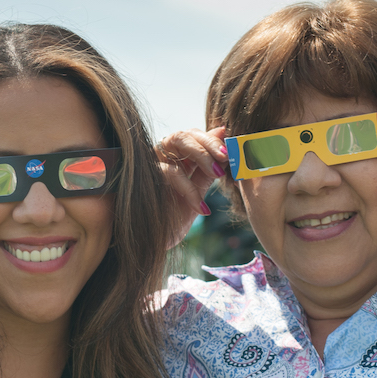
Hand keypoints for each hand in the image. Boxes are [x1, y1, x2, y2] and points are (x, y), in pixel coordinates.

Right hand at [156, 126, 228, 247]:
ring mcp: (151, 162)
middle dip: (209, 143)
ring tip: (219, 174)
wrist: (149, 243)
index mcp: (175, 159)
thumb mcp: (197, 196)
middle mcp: (162, 156)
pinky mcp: (145, 174)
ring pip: (177, 141)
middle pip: (186, 134)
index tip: (232, 150)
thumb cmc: (171, 219)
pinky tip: (202, 208)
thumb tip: (224, 148)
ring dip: (202, 155)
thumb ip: (207, 173)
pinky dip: (189, 189)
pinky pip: (170, 172)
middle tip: (226, 157)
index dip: (214, 141)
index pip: (195, 137)